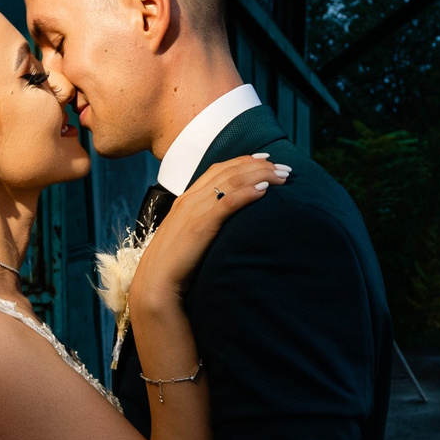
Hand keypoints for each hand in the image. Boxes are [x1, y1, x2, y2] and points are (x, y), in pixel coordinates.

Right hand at [133, 153, 289, 309]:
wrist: (156, 280)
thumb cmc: (174, 263)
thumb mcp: (189, 235)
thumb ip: (204, 223)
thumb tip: (224, 222)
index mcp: (187, 198)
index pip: (218, 170)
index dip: (243, 161)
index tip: (265, 159)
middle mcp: (190, 198)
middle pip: (229, 171)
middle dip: (259, 166)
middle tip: (283, 167)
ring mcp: (194, 209)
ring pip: (231, 181)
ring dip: (259, 176)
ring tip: (282, 176)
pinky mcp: (201, 225)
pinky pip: (227, 202)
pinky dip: (246, 193)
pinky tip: (264, 190)